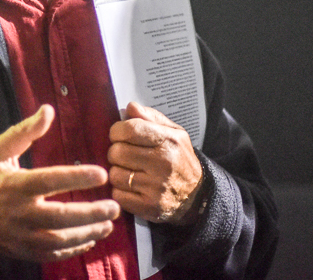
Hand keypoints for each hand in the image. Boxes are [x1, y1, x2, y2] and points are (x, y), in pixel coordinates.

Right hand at [0, 105, 120, 262]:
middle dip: (91, 214)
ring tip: (108, 224)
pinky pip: (49, 254)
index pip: (50, 181)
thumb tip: (48, 110)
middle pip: (60, 217)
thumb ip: (25, 131)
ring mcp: (19, 236)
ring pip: (58, 240)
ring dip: (86, 234)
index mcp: (15, 185)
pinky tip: (89, 240)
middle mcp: (18, 213)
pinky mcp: (19, 251)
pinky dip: (71, 251)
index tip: (101, 174)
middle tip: (114, 207)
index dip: (77, 177)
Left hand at [108, 101, 203, 224]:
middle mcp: (164, 163)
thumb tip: (130, 107)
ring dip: (117, 172)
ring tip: (129, 171)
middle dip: (115, 152)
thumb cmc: (179, 159)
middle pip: (117, 152)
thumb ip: (150, 118)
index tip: (118, 135)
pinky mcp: (149, 206)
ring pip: (114, 174)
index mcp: (169, 140)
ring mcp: (156, 186)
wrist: (197, 195)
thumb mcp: (174, 133)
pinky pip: (118, 195)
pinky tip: (131, 187)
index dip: (117, 130)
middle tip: (124, 155)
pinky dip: (120, 191)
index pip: (130, 129)